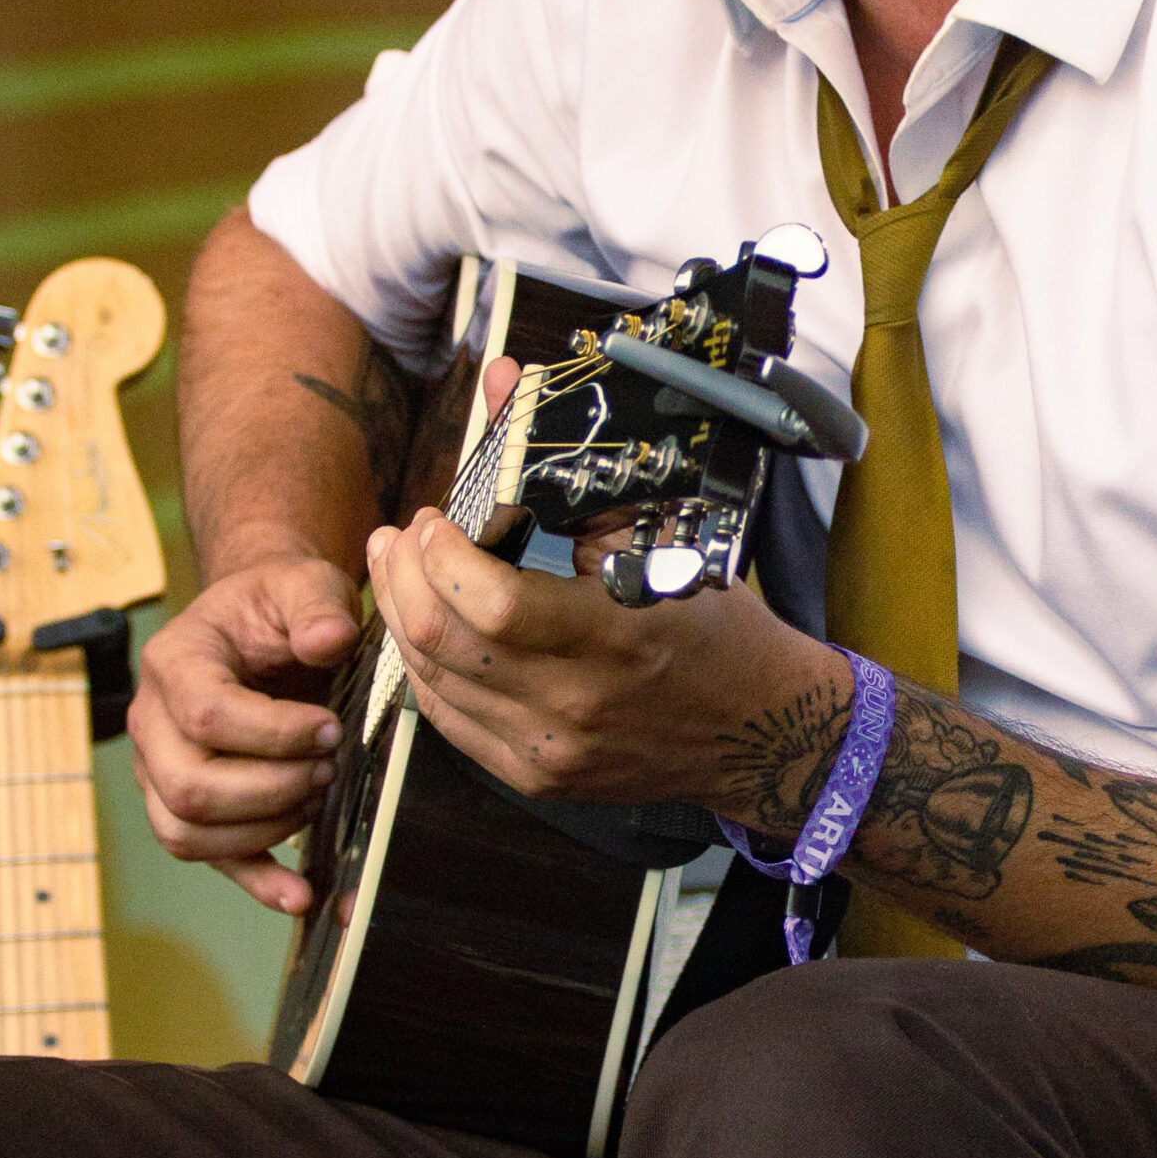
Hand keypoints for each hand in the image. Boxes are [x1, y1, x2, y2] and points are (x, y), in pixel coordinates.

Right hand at [128, 556, 360, 913]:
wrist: (261, 625)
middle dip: (269, 788)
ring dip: (263, 828)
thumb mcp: (304, 584)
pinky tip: (299, 894)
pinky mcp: (183, 807)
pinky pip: (205, 857)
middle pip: (188, 785)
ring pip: (186, 831)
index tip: (329, 728)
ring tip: (319, 799)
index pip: (205, 713)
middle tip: (328, 768)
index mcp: (174, 660)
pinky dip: (253, 880)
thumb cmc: (279, 605)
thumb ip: (317, 605)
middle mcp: (152, 722)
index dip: (272, 732)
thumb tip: (327, 640)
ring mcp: (159, 770)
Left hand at [369, 502, 846, 819]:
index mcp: (616, 636)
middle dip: (403, 578)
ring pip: (433, 684)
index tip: (436, 517)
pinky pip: (451, 722)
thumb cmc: (717, 617)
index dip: (443, 557)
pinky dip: (425, 668)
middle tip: (401, 535)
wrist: (757, 725)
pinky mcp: (536, 777)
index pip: (492, 605)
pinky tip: (423, 628)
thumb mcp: (664, 532)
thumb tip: (503, 380)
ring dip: (402, 618)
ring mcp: (550, 750)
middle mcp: (574, 703)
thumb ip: (570, 463)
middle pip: (444, 643)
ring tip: (399, 570)